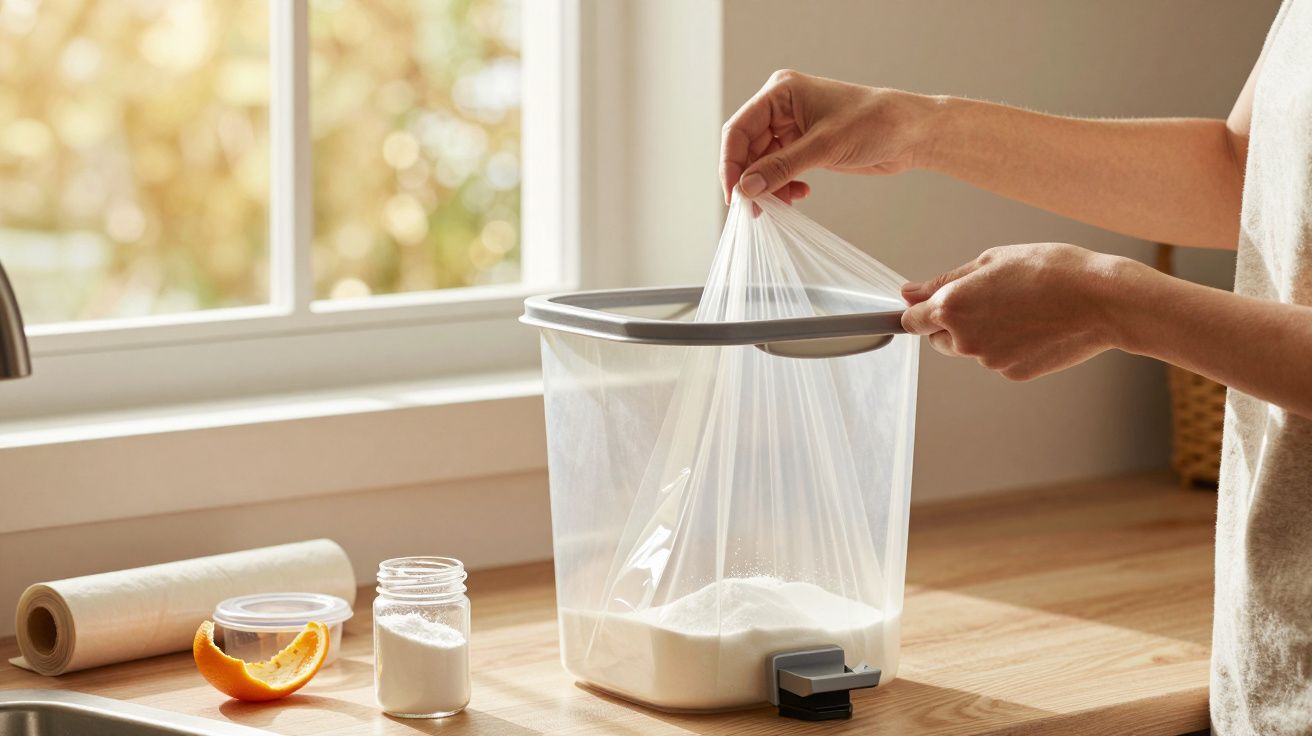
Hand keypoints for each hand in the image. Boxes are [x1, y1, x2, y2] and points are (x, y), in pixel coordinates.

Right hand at [720, 69, 940, 203]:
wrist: (910, 133)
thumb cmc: (874, 122)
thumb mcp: (824, 146)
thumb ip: (781, 167)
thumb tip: (747, 188)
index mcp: (781, 92)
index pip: (739, 129)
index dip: (731, 163)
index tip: (734, 194)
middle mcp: (781, 108)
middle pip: (747, 148)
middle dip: (750, 180)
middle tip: (755, 209)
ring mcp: (792, 127)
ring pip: (762, 163)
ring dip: (768, 186)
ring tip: (781, 205)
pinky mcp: (804, 146)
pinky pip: (779, 170)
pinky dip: (783, 186)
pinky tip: (799, 194)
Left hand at [900, 243, 1129, 380]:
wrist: (1101, 300)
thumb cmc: (1049, 270)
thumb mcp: (991, 260)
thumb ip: (945, 281)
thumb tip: (909, 293)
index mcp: (952, 306)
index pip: (912, 320)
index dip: (919, 312)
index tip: (922, 309)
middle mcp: (964, 339)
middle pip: (939, 338)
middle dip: (952, 323)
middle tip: (988, 300)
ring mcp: (988, 360)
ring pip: (971, 349)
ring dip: (982, 333)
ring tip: (1020, 308)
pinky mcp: (1012, 373)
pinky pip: (998, 360)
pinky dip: (1008, 346)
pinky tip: (1034, 326)